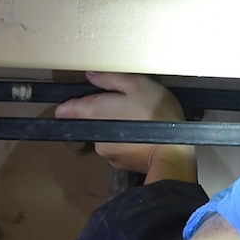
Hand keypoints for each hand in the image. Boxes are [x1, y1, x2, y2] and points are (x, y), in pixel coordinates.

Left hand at [55, 72, 194, 181]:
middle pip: (89, 120)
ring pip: (105, 134)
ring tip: (137, 120)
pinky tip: (141, 135)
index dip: (70, 104)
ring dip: (116, 128)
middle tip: (124, 105)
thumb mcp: (137, 85)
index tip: (75, 100)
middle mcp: (94, 135)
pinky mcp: (119, 163)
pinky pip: (118, 147)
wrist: (172, 153)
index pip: (67, 109)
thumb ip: (111, 78)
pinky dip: (126, 141)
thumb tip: (91, 75)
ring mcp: (106, 151)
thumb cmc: (156, 116)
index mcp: (94, 112)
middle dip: (102, 113)